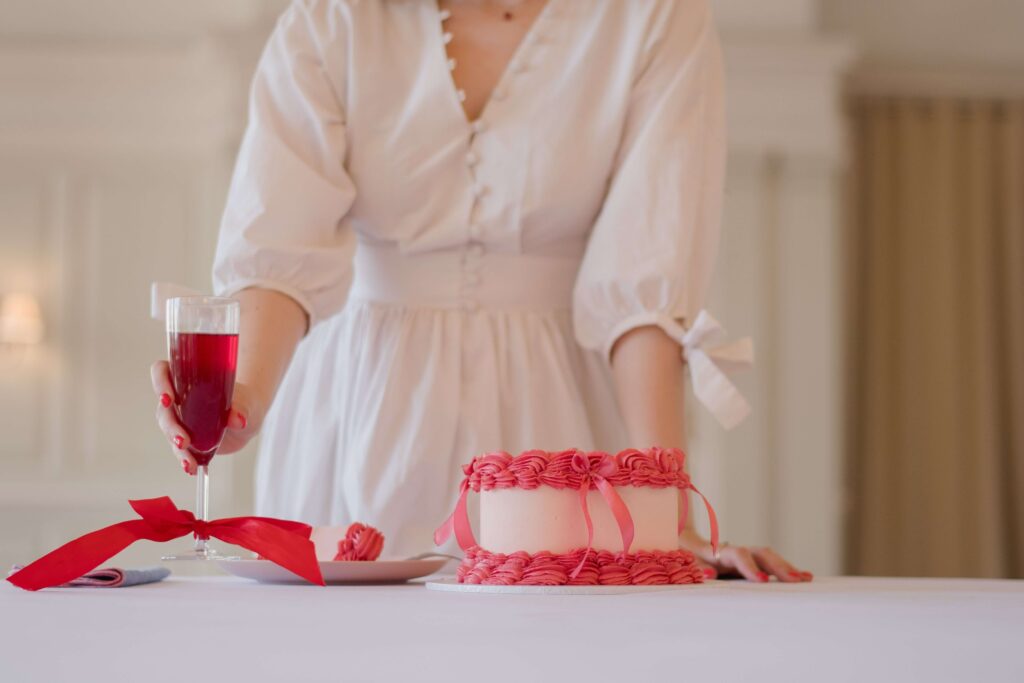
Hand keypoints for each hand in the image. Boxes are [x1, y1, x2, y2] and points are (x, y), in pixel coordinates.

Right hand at [150, 360, 261, 474]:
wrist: (248, 417)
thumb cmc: (244, 400)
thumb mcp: (246, 402)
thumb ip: (241, 408)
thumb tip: (238, 420)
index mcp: (187, 378)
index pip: (162, 372)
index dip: (160, 382)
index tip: (169, 398)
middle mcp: (179, 398)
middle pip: (164, 409)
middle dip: (170, 426)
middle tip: (183, 439)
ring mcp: (180, 419)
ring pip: (169, 431)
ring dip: (176, 446)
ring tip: (188, 461)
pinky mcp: (187, 438)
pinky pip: (180, 450)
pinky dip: (185, 460)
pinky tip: (191, 468)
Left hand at [679, 528, 813, 582]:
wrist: (679, 542)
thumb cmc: (682, 557)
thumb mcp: (683, 563)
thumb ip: (694, 567)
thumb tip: (706, 573)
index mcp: (717, 551)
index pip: (737, 555)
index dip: (749, 566)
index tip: (761, 580)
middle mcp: (735, 551)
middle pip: (760, 553)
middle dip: (778, 566)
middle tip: (795, 580)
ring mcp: (744, 556)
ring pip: (768, 557)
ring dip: (786, 568)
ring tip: (805, 579)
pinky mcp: (749, 564)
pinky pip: (770, 565)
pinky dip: (785, 571)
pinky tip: (805, 577)